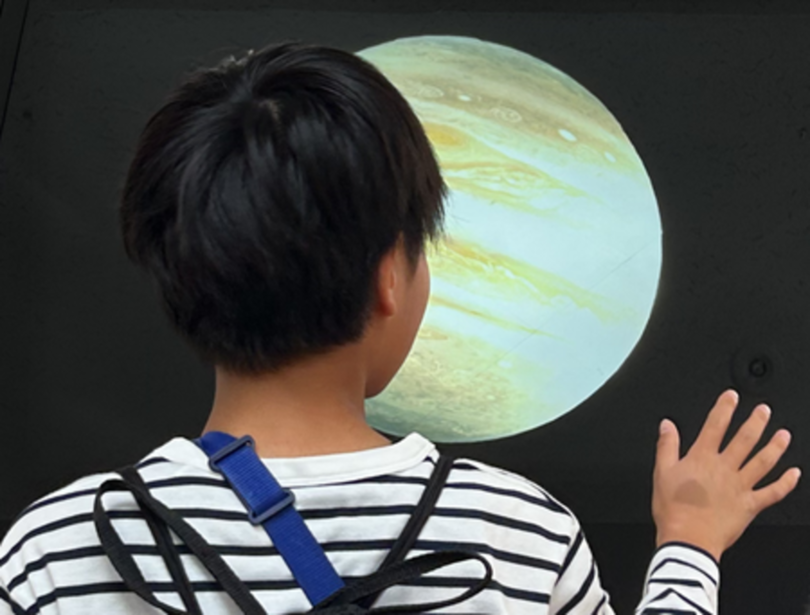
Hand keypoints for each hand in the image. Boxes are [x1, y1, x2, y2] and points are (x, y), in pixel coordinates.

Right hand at [652, 389, 800, 561]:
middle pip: (744, 440)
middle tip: (764, 410)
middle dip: (756, 422)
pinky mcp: (750, 506)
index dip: (724, 408)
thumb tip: (667, 425)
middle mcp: (724, 469)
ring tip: (784, 435)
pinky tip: (794, 474)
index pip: (715, 426)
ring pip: (763, 462)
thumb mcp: (661, 472)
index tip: (732, 397)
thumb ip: (666, 446)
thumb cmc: (673, 509)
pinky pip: (772, 493)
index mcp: (701, 458)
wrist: (688, 539)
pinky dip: (786, 483)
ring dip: (775, 447)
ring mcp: (740, 487)